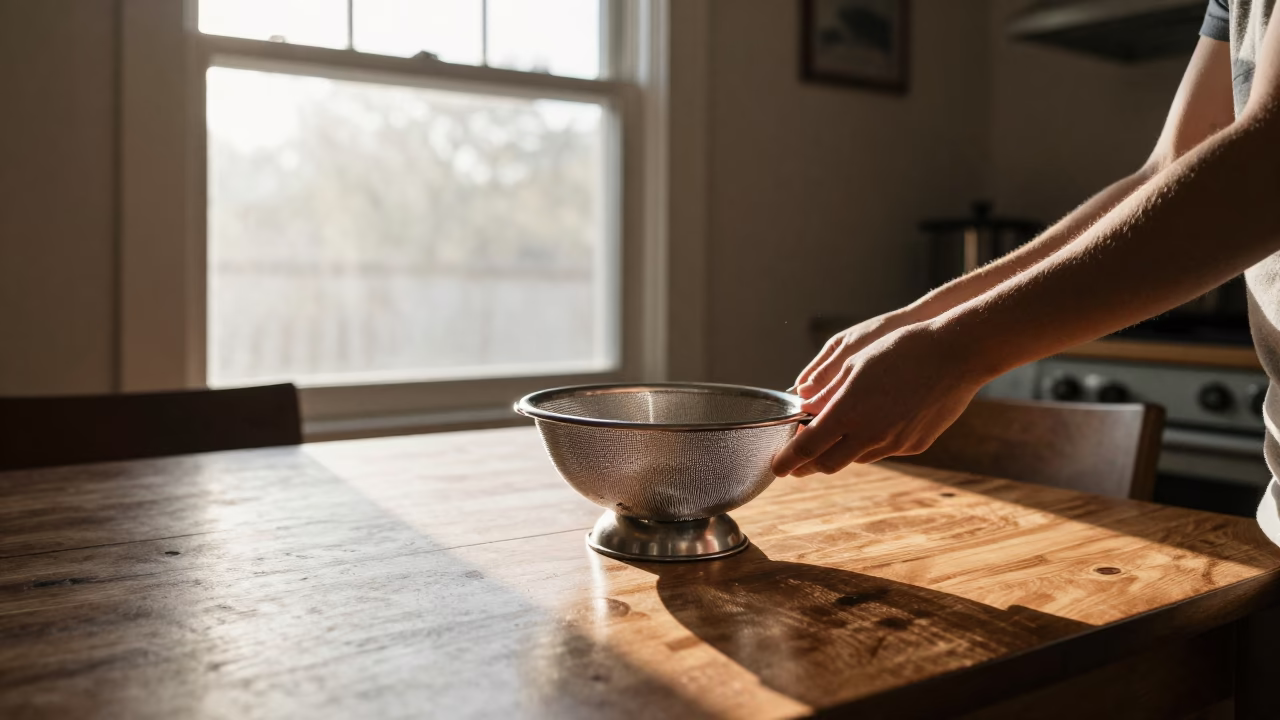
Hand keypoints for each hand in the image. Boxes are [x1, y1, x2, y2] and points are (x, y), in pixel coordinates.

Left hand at [772, 323, 988, 476]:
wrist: (956, 354)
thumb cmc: (901, 349)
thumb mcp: (855, 363)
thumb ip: (826, 390)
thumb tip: (804, 403)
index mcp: (848, 413)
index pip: (807, 448)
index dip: (788, 461)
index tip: (776, 467)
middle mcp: (870, 435)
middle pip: (829, 464)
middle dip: (809, 465)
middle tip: (797, 462)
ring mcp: (895, 443)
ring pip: (857, 458)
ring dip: (840, 452)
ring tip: (831, 440)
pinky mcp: (915, 445)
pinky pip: (884, 450)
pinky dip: (869, 444)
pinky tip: (870, 426)